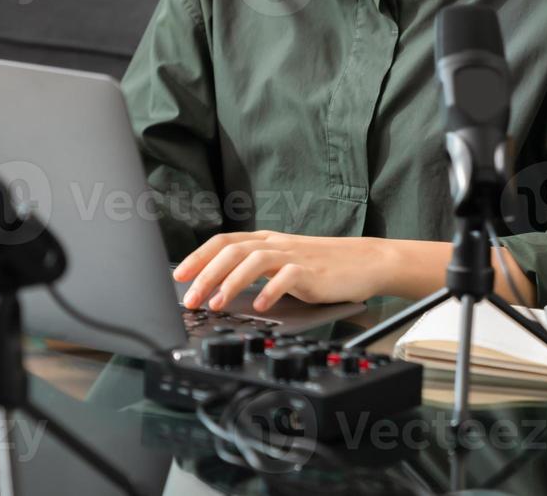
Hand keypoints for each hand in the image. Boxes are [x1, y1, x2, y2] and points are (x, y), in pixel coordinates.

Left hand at [172, 231, 392, 311]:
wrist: (366, 262)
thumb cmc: (323, 267)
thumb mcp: (284, 264)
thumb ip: (258, 271)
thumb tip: (222, 291)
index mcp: (266, 240)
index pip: (223, 242)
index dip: (199, 257)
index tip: (180, 276)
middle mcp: (276, 244)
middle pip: (232, 250)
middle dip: (206, 274)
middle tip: (191, 298)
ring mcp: (293, 255)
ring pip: (253, 260)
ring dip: (230, 282)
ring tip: (216, 304)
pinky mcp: (312, 271)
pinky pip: (287, 277)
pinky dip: (270, 291)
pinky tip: (260, 306)